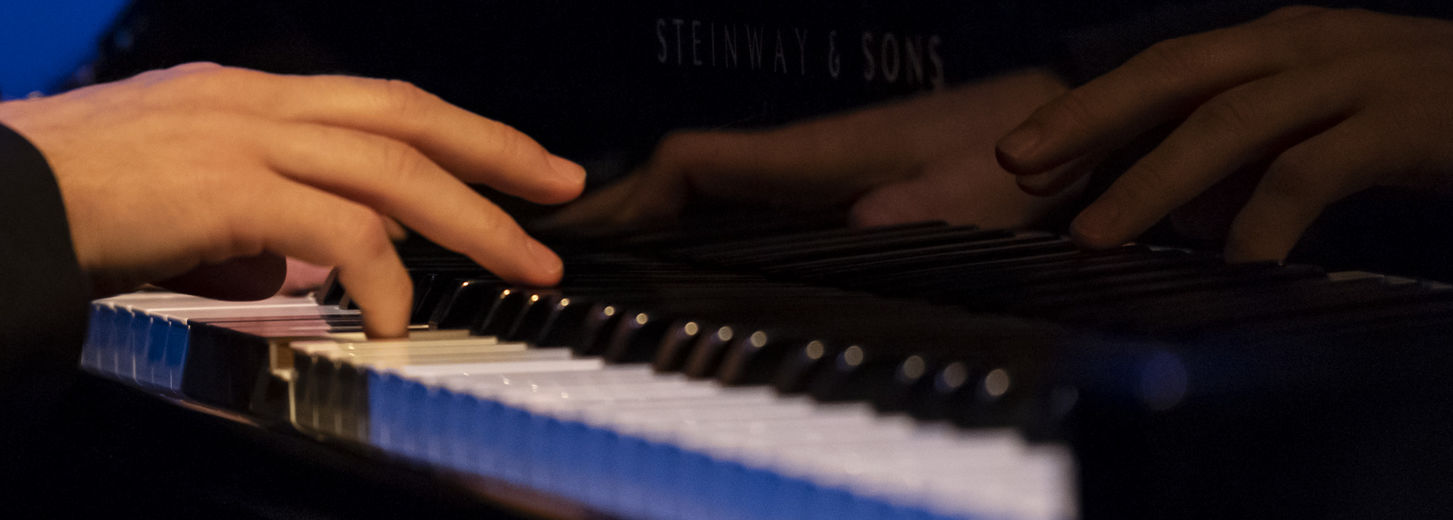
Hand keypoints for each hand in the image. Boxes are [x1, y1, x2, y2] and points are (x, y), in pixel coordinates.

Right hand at [0, 63, 583, 336]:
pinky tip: (398, 318)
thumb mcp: (165, 205)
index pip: (371, 102)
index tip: (504, 162)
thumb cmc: (53, 205)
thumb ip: (237, 231)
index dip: (448, 131)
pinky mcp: (228, 187)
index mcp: (239, 94)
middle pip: (404, 114)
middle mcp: (251, 99)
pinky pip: (339, 232)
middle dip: (494, 151)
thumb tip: (287, 274)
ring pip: (393, 166)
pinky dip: (383, 276)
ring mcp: (241, 135)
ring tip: (526, 262)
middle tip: (560, 187)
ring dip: (472, 216)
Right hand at [543, 69, 1076, 230]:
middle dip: (623, 210)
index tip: (584, 227)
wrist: (1065, 120)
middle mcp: (805, 156)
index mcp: (816, 153)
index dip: (632, 193)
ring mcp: (821, 168)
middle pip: (685, 177)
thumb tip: (858, 225)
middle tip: (567, 251)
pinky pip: (748, 201)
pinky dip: (702, 224)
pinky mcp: (844, 182)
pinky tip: (692, 254)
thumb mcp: (974, 191)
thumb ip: (916, 211)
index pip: (694, 161)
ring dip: (658, 218)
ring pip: (712, 189)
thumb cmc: (1020, 151)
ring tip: (609, 258)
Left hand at [998, 7, 1452, 260]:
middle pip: (1177, 72)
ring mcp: (1358, 75)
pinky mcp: (1406, 121)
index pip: (1164, 68)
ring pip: (1232, 119)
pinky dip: (1265, 219)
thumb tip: (1183, 219)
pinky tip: (1234, 263)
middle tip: (1019, 166)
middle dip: (1090, 119)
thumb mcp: (1329, 133)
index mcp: (1281, 40)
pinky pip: (1317, 168)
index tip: (1021, 159)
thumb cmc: (1433, 120)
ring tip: (1098, 235)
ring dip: (1155, 180)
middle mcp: (1309, 43)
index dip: (1090, 111)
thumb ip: (1254, 168)